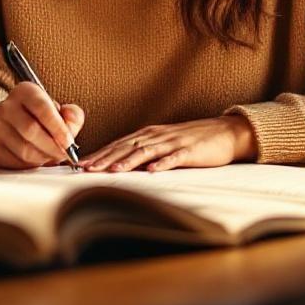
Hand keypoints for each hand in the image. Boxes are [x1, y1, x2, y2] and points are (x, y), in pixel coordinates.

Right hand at [0, 81, 84, 168]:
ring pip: (24, 150)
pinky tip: (38, 159)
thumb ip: (72, 115)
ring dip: (43, 158)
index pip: (41, 108)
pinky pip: (15, 163)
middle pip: (31, 130)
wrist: (13, 123)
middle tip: (64, 153)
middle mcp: (7, 108)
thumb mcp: (59, 110)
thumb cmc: (40, 117)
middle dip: (52, 146)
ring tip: (51, 155)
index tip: (69, 142)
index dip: (58, 128)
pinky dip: (31, 166)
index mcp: (24, 92)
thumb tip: (72, 120)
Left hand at [81, 114, 255, 172]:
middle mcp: (156, 136)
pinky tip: (151, 171)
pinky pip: (174, 158)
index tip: (81, 164)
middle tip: (86, 168)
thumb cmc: (191, 140)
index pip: (118, 144)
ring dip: (128, 161)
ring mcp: (173, 143)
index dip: (99, 153)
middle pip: (126, 147)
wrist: (224, 132)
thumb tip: (120, 164)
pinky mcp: (189, 151)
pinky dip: (162, 164)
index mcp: (148, 135)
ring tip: (112, 171)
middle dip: (105, 158)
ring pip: (146, 152)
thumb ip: (144, 152)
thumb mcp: (163, 143)